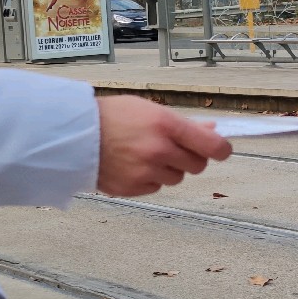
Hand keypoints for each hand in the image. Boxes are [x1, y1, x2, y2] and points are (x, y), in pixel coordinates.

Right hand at [96, 95, 231, 196]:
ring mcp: (146, 172)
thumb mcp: (149, 109)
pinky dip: (150, 179)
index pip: (212, 146)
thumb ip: (182, 124)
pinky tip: (133, 165)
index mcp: (166, 125)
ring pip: (176, 178)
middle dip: (191, 157)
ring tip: (146, 154)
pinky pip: (156, 187)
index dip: (222, 150)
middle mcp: (159, 150)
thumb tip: (212, 131)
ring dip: (169, 169)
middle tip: (174, 148)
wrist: (75, 136)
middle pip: (197, 165)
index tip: (222, 150)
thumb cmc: (112, 116)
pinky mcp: (134, 188)